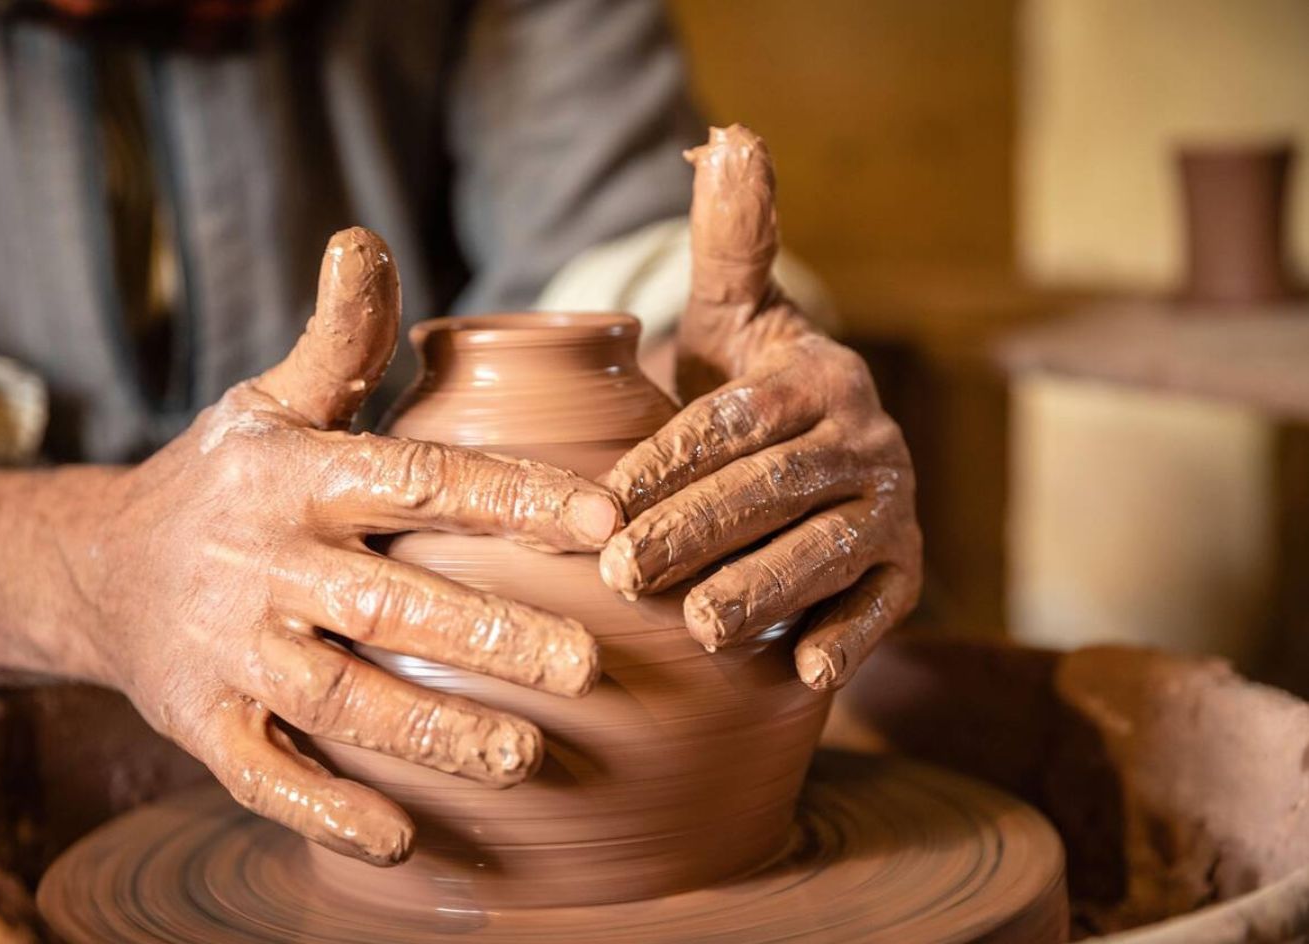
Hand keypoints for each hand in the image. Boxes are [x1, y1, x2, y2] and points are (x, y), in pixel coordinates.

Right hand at [74, 230, 620, 865]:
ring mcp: (231, 652)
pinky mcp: (202, 724)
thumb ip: (336, 338)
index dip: (510, 497)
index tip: (604, 520)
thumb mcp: (269, 400)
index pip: (416, 480)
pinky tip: (405, 841)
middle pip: (388, 603)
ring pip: (340, 697)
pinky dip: (328, 809)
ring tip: (528, 758)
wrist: (94, 570)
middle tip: (588, 665)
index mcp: (298, 476)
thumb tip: (365, 236)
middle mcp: (265, 563)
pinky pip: (266, 776)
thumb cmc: (222, 480)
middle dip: (489, 635)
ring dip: (432, 731)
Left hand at [599, 126, 921, 691]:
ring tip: (702, 629)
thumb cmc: (754, 383)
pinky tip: (806, 676)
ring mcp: (892, 511)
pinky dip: (852, 640)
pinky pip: (886, 608)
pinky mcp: (906, 572)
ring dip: (767, 591)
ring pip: (828, 553)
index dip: (670, 461)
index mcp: (818, 379)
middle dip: (698, 531)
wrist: (826, 443)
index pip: (737, 421)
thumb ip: (732, 239)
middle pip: (775, 491)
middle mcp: (867, 443)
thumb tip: (732, 136)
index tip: (603, 501)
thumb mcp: (737, 312)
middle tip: (623, 571)